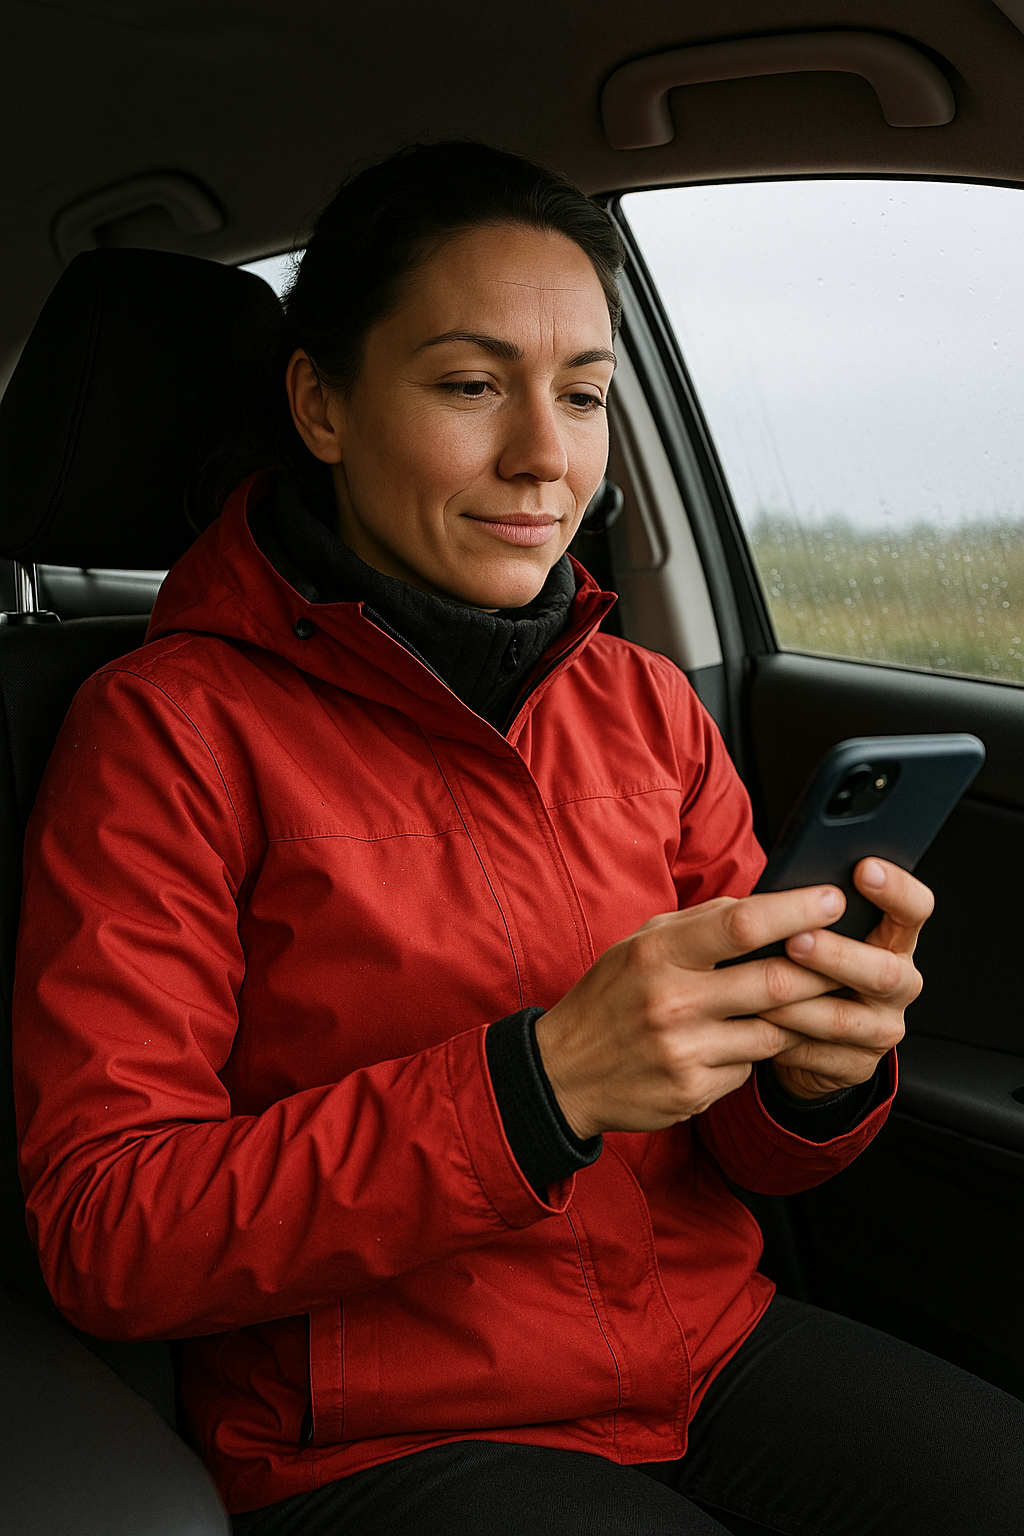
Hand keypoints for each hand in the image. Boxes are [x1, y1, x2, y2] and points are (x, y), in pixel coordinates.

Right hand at [535, 884, 852, 1138]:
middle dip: (823, 968)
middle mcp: (671, 1001)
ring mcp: (684, 1052)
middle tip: (850, 956)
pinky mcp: (693, 1091)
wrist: (564, 1072)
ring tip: (809, 999)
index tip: (833, 899)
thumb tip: (766, 904)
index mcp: (658, 952)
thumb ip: (700, 925)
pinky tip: (744, 1041)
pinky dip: (758, 1051)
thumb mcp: (642, 945)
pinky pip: (751, 1067)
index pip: (742, 924)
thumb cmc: (612, 996)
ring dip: (798, 1015)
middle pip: (775, 981)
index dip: (797, 910)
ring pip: (775, 1029)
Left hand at [762, 858, 932, 1101]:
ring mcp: (881, 1028)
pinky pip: (816, 1053)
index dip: (896, 889)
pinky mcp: (855, 1065)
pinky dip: (782, 1037)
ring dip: (797, 1002)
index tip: (863, 868)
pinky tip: (754, 1023)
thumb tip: (782, 886)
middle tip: (796, 940)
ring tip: (758, 988)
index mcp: (895, 940)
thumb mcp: (822, 934)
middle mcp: (899, 983)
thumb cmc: (810, 966)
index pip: (915, 909)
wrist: (813, 1037)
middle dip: (836, 955)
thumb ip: (814, 914)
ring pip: (842, 1018)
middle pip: (883, 972)